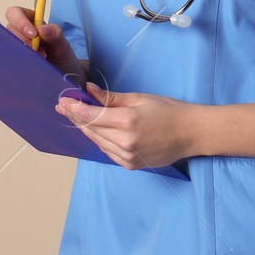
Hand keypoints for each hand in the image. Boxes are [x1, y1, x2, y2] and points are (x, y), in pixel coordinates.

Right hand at [5, 5, 86, 82]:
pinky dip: (16, 62)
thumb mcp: (63, 46)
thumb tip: (42, 29)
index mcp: (30, 22)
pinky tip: (28, 67)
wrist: (65, 78)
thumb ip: (56, 34)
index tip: (32, 34)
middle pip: (9, 30)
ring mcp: (16, 48)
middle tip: (39, 53)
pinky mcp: (13, 61)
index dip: (20, 21)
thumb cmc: (63, 59)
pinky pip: (7, 59)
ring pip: (6, 45)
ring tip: (37, 61)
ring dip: (20, 53)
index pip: (15, 13)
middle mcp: (19, 34)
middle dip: (22, 40)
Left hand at [55, 83, 200, 170]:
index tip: (62, 101)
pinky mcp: (130, 165)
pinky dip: (99, 139)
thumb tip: (88, 90)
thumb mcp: (139, 98)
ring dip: (85, 128)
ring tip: (75, 116)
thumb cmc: (168, 111)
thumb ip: (111, 98)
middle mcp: (125, 142)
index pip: (90, 116)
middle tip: (63, 106)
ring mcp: (127, 156)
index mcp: (128, 121)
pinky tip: (94, 130)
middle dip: (75, 117)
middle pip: (90, 129)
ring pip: (96, 141)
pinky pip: (107, 151)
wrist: (191, 133)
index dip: (73, 108)